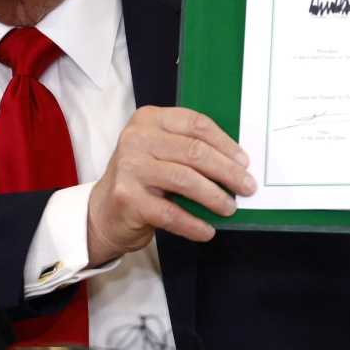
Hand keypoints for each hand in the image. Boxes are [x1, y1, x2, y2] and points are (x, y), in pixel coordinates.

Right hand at [85, 106, 255, 265]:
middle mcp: (136, 139)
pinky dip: (194, 224)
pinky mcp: (127, 199)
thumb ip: (190, 148)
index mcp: (148, 119)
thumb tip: (237, 163)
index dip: (225, 143)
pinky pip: (171, 213)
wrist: (103, 212)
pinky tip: (207, 230)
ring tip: (230, 208)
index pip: (196, 124)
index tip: (244, 161)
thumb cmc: (142, 179)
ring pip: (185, 180)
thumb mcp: (161, 152)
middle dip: (227, 171)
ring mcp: (129, 168)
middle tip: (247, 187)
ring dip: (214, 197)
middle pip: (194, 152)